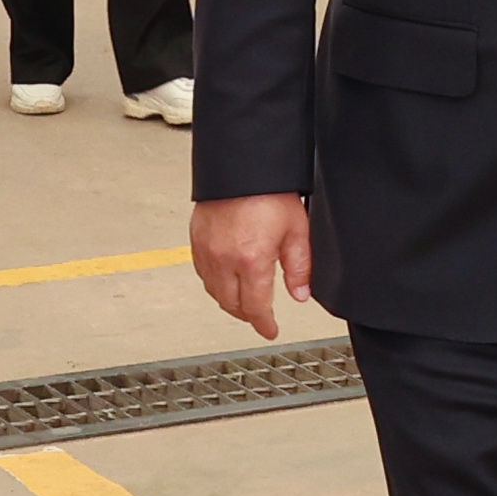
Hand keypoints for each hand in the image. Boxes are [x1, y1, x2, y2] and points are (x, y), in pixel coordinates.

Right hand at [194, 192, 313, 337]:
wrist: (242, 164)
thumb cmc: (269, 190)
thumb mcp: (297, 229)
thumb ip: (300, 267)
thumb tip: (300, 294)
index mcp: (251, 260)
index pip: (255, 307)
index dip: (264, 324)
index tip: (270, 330)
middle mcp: (224, 259)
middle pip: (231, 304)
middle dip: (247, 315)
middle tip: (259, 317)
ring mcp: (207, 250)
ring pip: (213, 291)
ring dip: (229, 301)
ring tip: (243, 302)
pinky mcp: (196, 239)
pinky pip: (202, 273)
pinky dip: (214, 283)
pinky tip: (225, 280)